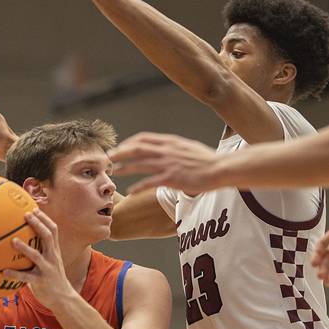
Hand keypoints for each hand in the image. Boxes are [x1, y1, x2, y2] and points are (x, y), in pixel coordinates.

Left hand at [3, 209, 75, 308]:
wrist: (64, 299)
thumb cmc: (52, 279)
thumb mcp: (50, 263)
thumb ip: (39, 254)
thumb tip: (21, 245)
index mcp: (54, 251)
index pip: (53, 230)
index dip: (44, 218)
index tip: (33, 208)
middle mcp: (53, 257)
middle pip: (48, 236)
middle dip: (38, 224)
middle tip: (25, 215)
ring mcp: (48, 269)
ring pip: (37, 255)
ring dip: (25, 248)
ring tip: (13, 241)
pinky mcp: (42, 282)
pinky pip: (27, 277)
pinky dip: (15, 274)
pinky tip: (3, 272)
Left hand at [109, 132, 223, 195]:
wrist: (220, 168)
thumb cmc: (208, 160)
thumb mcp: (189, 147)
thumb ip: (175, 147)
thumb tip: (166, 148)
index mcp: (170, 141)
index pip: (143, 138)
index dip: (128, 142)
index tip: (121, 148)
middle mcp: (166, 151)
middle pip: (136, 149)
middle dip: (120, 153)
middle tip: (108, 158)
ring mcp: (168, 164)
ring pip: (139, 164)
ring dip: (124, 168)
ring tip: (114, 173)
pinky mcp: (171, 178)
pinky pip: (149, 182)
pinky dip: (138, 186)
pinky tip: (131, 191)